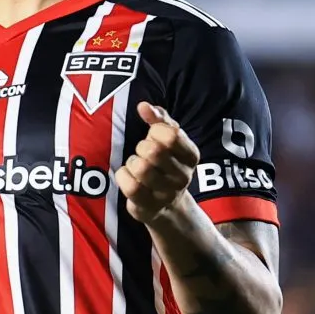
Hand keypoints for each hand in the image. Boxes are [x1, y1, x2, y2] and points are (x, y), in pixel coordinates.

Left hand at [115, 102, 199, 224]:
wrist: (167, 204)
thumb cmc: (165, 162)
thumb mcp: (168, 138)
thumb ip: (159, 118)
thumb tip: (144, 106)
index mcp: (191, 156)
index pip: (171, 135)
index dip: (155, 131)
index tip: (154, 136)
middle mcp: (183, 177)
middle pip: (154, 151)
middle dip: (142, 147)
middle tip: (143, 152)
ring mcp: (166, 195)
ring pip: (141, 169)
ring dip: (132, 162)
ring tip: (136, 165)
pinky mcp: (148, 208)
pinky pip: (129, 186)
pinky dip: (123, 176)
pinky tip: (128, 176)